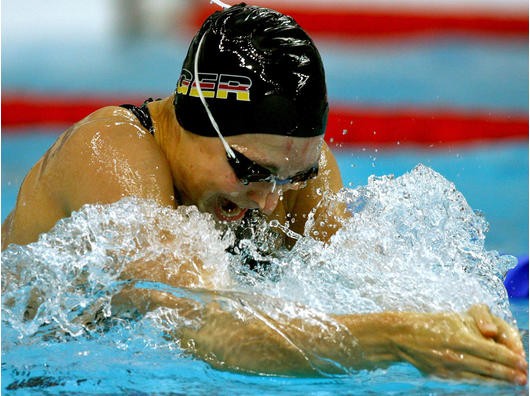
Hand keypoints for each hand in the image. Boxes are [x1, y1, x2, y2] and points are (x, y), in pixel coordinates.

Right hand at [391, 309, 526, 383]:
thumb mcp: (456, 318)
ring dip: (500, 381)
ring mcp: (448, 369)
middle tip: (523, 376)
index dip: (510, 358)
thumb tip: (497, 340)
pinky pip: (467, 380)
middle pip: (489, 367)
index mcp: (459, 338)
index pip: (492, 351)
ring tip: (514, 382)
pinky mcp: (442, 377)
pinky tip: (493, 382)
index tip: (523, 362)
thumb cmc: (433, 323)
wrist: (404, 336)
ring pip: (480, 377)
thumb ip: (477, 327)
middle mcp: (454, 355)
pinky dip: (483, 382)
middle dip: (509, 373)